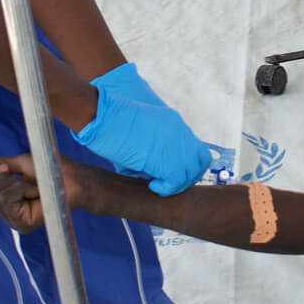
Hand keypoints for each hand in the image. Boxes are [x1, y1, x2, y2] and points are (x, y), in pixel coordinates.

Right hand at [0, 155, 105, 232]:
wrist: (73, 179)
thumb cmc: (51, 170)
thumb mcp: (19, 163)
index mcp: (5, 200)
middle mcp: (7, 212)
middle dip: (0, 177)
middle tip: (19, 176)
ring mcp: (13, 220)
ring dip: (14, 183)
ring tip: (33, 186)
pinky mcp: (21, 224)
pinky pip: (7, 199)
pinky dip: (20, 189)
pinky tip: (35, 192)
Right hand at [74, 62, 210, 194]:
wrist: (102, 114)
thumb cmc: (110, 121)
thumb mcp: (139, 131)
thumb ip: (152, 148)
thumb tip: (151, 172)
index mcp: (173, 122)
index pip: (196, 148)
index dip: (188, 164)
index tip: (174, 174)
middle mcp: (180, 132)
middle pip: (200, 162)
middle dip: (187, 176)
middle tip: (168, 183)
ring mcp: (176, 145)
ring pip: (191, 173)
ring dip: (176, 183)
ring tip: (157, 184)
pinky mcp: (166, 159)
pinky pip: (177, 182)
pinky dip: (167, 188)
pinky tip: (153, 186)